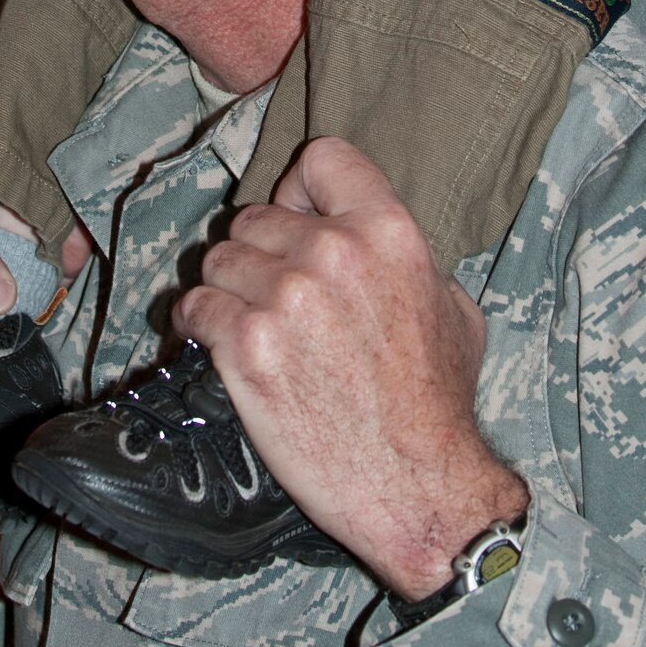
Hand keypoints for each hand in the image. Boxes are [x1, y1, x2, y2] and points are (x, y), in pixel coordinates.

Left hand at [174, 137, 525, 599]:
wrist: (420, 487)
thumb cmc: (439, 405)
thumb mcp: (452, 307)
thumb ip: (408, 259)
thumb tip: (372, 244)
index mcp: (387, 231)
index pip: (320, 158)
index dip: (300, 188)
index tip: (295, 216)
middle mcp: (333, 253)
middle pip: (256, 216)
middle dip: (257, 252)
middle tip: (267, 291)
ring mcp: (285, 298)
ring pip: (218, 258)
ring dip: (224, 288)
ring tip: (240, 320)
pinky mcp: (246, 347)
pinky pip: (193, 307)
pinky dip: (195, 323)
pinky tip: (211, 342)